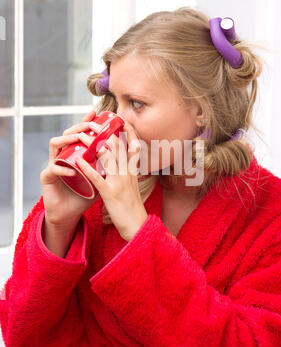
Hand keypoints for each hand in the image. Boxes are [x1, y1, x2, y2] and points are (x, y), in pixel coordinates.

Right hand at [40, 110, 102, 226]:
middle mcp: (63, 155)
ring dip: (67, 140)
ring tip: (79, 140)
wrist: (69, 213)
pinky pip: (53, 168)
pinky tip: (73, 170)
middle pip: (67, 134)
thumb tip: (130, 155)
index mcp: (76, 154)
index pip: (80, 134)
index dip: (87, 122)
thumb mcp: (102, 179)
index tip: (97, 114)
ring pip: (55, 144)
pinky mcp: (47, 177)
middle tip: (88, 124)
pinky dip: (63, 168)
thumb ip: (111, 167)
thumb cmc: (85, 196)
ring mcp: (53, 164)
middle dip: (78, 127)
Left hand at [75, 120, 147, 240]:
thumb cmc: (133, 208)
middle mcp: (127, 172)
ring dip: (93, 143)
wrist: (138, 226)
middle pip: (118, 145)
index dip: (128, 130)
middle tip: (93, 123)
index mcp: (133, 171)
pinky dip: (86, 167)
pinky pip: (97, 177)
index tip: (121, 119)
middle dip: (105, 131)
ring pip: (107, 156)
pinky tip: (77, 161)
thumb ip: (128, 173)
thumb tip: (123, 162)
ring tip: (81, 136)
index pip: (134, 145)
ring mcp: (119, 181)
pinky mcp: (110, 193)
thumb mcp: (133, 186)